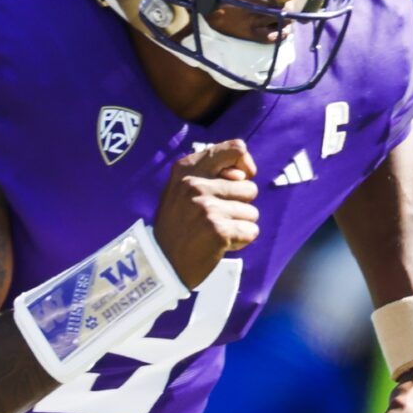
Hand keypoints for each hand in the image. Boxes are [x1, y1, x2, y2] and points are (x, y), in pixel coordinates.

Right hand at [153, 139, 259, 287]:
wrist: (160, 264)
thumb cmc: (176, 226)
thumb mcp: (181, 190)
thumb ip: (209, 175)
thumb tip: (244, 174)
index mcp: (187, 169)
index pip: (236, 149)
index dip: (245, 166)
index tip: (240, 180)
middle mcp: (196, 184)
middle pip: (249, 188)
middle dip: (240, 206)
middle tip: (215, 218)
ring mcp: (207, 207)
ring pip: (251, 212)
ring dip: (239, 225)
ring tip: (215, 232)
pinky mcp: (218, 230)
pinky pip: (250, 231)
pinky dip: (241, 241)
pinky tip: (219, 245)